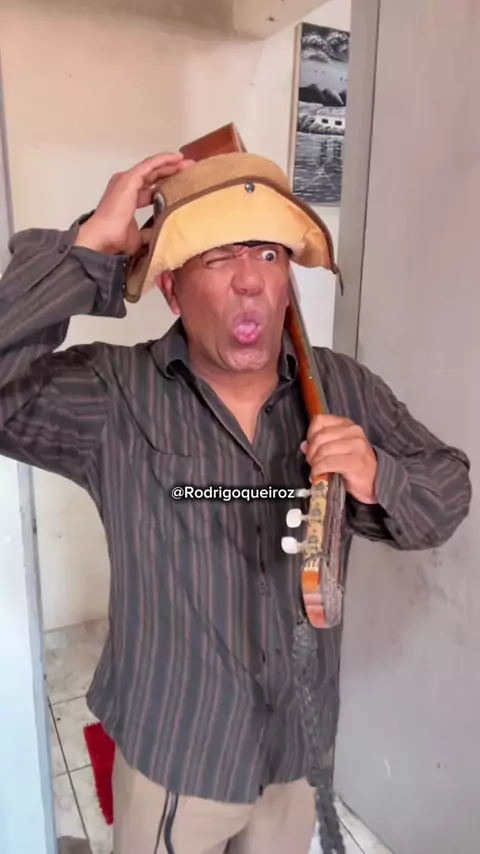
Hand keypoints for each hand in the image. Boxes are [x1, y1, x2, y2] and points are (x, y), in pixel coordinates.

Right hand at [74, 152, 193, 255]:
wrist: (104, 237)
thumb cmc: (116, 238)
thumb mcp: (139, 236)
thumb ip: (149, 232)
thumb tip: (160, 233)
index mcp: (128, 197)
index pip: (150, 188)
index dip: (166, 185)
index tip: (183, 186)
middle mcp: (126, 185)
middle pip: (153, 175)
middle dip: (171, 172)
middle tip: (189, 170)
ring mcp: (127, 180)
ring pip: (152, 167)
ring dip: (170, 164)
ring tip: (187, 163)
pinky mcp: (129, 179)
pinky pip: (150, 164)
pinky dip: (163, 159)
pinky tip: (177, 158)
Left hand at [301, 414, 377, 503]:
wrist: (375, 481)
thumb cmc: (355, 465)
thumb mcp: (338, 449)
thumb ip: (322, 444)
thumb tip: (304, 445)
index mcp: (347, 424)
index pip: (319, 420)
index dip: (310, 435)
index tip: (311, 448)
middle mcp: (353, 431)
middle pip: (319, 436)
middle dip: (311, 452)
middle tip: (312, 463)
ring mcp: (356, 446)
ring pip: (323, 450)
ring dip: (315, 463)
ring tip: (316, 471)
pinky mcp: (355, 462)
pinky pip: (328, 463)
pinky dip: (319, 470)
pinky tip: (320, 475)